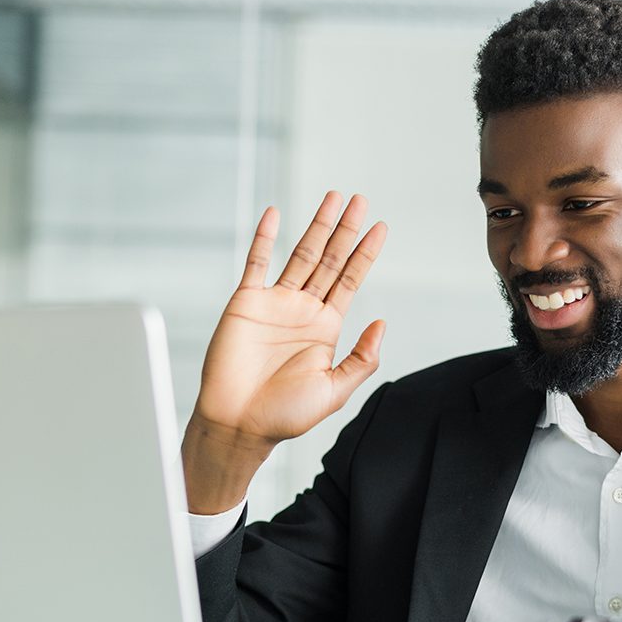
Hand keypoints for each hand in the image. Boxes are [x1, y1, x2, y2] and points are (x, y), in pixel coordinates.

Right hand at [183, 192, 387, 511]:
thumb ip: (362, 358)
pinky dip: (264, 238)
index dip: (365, 253)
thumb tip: (383, 323)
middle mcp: (303, 310)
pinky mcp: (245, 303)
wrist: (238, 423)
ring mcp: (274, 303)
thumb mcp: (334, 389)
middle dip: (345, 229)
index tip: (381, 226)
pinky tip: (275, 214)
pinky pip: (255, 263)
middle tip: (361, 199)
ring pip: (300, 254)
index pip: (350, 280)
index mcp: (326, 328)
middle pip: (329, 259)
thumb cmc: (284, 415)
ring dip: (316, 226)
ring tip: (333, 198)